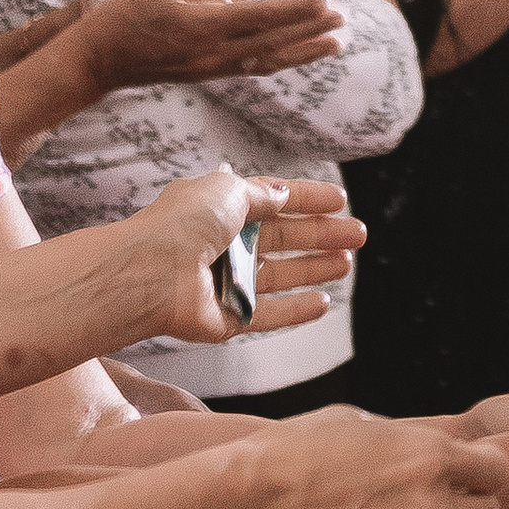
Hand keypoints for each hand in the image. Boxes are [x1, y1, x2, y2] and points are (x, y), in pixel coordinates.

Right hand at [82, 0, 344, 97]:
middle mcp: (211, 53)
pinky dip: (281, 59)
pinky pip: (253, 67)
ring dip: (304, 51)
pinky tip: (298, 54)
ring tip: (336, 43)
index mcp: (200, 27)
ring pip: (268, 60)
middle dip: (309, 30)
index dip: (294, 10)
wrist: (98, 59)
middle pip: (272, 42)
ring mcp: (211, 68)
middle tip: (343, 19)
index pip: (258, 18)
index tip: (324, 3)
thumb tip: (229, 2)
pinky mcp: (208, 73)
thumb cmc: (123, 14)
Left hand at [121, 169, 355, 346]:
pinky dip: (296, 310)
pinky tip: (323, 303)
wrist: (150, 274)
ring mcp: (227, 282)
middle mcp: (224, 244)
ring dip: (314, 269)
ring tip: (347, 263)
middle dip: (321, 236)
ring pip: (281, 276)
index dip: (307, 199)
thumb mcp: (227, 190)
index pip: (273, 201)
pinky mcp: (229, 318)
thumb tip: (283, 194)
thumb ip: (260, 194)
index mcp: (221, 208)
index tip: (340, 200)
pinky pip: (269, 314)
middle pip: (283, 239)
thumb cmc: (182, 225)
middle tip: (358, 234)